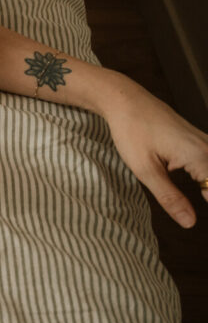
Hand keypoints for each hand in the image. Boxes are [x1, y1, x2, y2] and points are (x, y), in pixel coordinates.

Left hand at [100, 73, 207, 227]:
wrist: (124, 100)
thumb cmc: (131, 129)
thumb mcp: (144, 169)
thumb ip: (169, 198)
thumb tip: (189, 222)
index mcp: (199, 156)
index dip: (207, 204)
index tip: (196, 220)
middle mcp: (207, 147)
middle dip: (206, 193)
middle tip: (177, 194)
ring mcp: (205, 142)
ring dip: (206, 187)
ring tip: (197, 197)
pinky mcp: (198, 140)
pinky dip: (205, 177)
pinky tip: (199, 186)